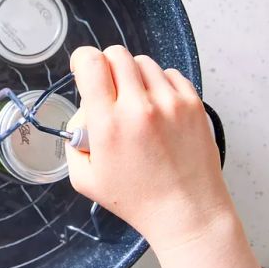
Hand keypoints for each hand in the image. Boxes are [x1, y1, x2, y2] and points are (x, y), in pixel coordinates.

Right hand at [66, 45, 231, 250]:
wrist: (189, 213)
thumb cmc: (137, 200)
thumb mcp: (85, 179)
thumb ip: (74, 141)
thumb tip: (83, 114)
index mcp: (109, 124)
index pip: (92, 63)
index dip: (82, 59)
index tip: (82, 68)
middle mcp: (140, 107)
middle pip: (117, 54)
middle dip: (105, 66)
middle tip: (107, 88)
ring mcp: (171, 102)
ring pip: (143, 62)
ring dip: (133, 75)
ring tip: (135, 103)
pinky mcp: (194, 104)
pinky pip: (169, 74)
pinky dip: (158, 84)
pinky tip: (157, 107)